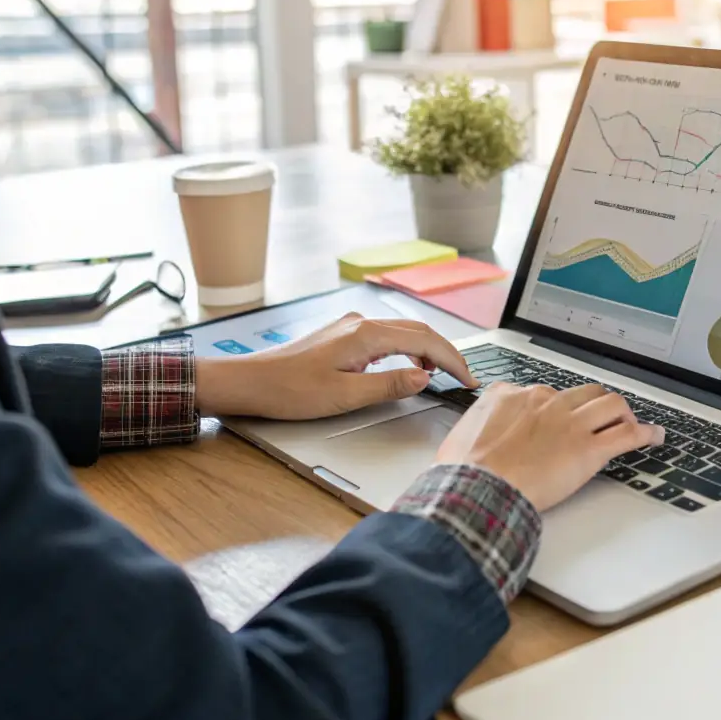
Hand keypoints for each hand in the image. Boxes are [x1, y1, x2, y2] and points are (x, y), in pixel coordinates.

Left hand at [194, 312, 477, 419]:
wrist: (251, 382)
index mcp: (366, 335)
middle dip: (446, 353)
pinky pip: (386, 335)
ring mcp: (350, 326)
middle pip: (418, 331)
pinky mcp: (342, 335)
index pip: (425, 342)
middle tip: (463, 377)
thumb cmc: (290, 391)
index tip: (468, 380)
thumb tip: (423, 377)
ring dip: (427, 350)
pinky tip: (405, 366)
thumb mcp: (344, 396)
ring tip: (440, 374)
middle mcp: (361, 323)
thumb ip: (388, 386)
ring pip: (403, 331)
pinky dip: (406, 348)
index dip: (453, 361)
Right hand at [436, 382, 664, 511]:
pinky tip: (654, 436)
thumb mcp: (462, 433)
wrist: (478, 487)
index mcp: (513, 396)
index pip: (545, 393)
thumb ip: (479, 422)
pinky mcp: (588, 449)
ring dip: (623, 412)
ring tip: (630, 421)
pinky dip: (645, 434)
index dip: (556, 407)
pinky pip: (626, 435)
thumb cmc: (465, 470)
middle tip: (602, 416)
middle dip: (595, 402)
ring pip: (610, 404)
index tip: (561, 417)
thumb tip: (478, 430)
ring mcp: (569, 424)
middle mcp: (546, 403)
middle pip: (584, 392)